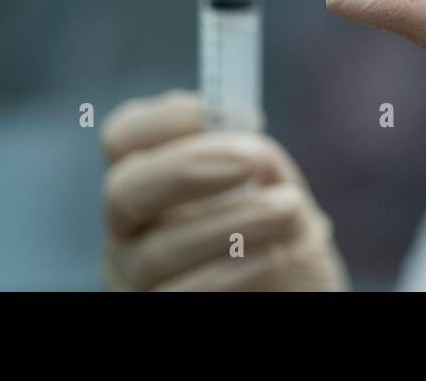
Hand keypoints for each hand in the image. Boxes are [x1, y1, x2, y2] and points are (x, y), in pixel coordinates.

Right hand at [102, 91, 347, 290]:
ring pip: (158, 249)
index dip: (166, 119)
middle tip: (252, 160)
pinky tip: (274, 256)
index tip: (226, 112)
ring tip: (288, 209)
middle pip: (124, 191)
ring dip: (233, 223)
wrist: (302, 295)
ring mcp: (135, 281)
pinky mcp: (155, 313)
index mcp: (151, 181)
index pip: (123, 138)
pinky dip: (233, 271)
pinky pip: (182, 295)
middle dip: (188, 169)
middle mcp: (129, 231)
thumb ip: (255, 159)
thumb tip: (239, 136)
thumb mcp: (277, 190)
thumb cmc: (284, 241)